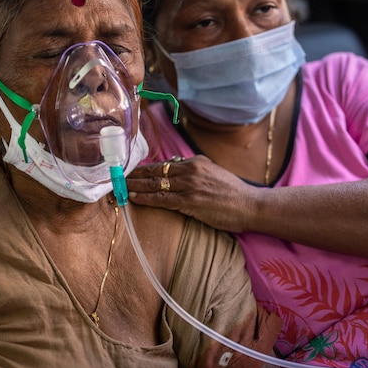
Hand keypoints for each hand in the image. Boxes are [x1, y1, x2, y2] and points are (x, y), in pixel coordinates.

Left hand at [127, 155, 259, 232]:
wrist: (250, 205)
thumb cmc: (233, 193)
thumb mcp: (213, 173)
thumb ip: (194, 171)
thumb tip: (175, 169)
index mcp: (196, 162)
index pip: (163, 164)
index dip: (144, 169)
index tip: (131, 172)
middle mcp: (190, 170)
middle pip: (155, 171)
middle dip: (134, 176)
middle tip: (117, 178)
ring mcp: (189, 186)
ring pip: (155, 184)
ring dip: (135, 186)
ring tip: (120, 188)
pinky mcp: (190, 202)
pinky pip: (162, 199)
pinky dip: (146, 198)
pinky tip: (134, 198)